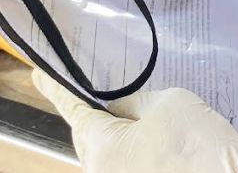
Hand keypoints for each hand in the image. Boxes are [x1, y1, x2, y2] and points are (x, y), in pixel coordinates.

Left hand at [33, 69, 237, 172]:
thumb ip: (132, 103)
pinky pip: (124, 167)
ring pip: (107, 155)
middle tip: (103, 95)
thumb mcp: (165, 103)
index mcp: (101, 146)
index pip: (71, 108)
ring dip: (116, 137)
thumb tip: (118, 111)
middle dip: (92, 116)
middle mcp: (101, 172)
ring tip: (138, 120)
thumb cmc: (197, 141)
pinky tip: (153, 144)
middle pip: (88, 137)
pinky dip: (131, 154)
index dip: (55, 88)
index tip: (39, 74)